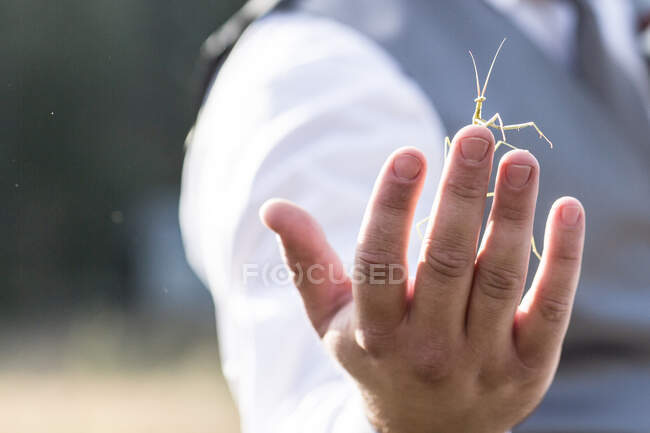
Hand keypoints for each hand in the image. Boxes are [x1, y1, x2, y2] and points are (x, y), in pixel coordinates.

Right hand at [260, 125, 585, 432]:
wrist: (427, 431)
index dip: (392, 206)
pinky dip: (563, 258)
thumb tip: (273, 207)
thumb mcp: (332, 318)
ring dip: (512, 214)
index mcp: (373, 332)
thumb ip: (306, 262)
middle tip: (475, 135)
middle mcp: (427, 349)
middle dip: (462, 193)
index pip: (380, 262)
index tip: (410, 154)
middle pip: (447, 261)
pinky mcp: (528, 367)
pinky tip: (566, 209)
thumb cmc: (376, 356)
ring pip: (499, 277)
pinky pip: (550, 308)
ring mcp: (480, 360)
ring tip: (518, 160)